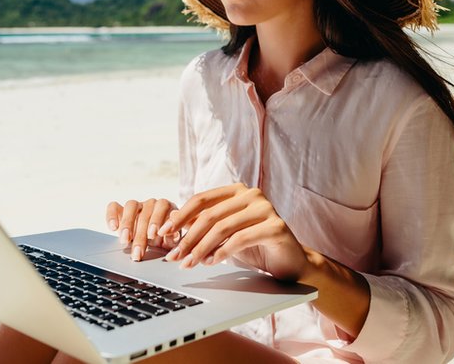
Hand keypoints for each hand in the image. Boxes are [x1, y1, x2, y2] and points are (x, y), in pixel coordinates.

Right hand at [105, 198, 179, 260]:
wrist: (156, 238)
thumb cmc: (166, 238)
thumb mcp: (172, 240)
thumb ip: (174, 237)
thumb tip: (173, 234)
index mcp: (166, 207)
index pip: (162, 207)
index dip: (157, 220)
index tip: (152, 234)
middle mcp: (151, 203)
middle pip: (145, 213)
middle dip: (140, 234)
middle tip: (138, 251)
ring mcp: (136, 205)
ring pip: (130, 206)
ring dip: (127, 223)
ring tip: (125, 240)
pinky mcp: (121, 209)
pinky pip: (114, 207)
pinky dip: (111, 215)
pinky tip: (113, 228)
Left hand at [157, 183, 307, 280]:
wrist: (290, 262)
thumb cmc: (254, 247)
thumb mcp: (225, 233)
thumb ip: (205, 225)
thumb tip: (171, 229)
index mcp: (237, 191)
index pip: (202, 199)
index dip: (180, 216)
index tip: (163, 233)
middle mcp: (252, 194)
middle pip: (210, 215)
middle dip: (188, 238)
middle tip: (173, 257)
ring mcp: (266, 208)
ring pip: (223, 228)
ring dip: (201, 248)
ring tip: (189, 263)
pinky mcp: (276, 226)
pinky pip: (241, 239)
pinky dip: (223, 252)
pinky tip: (212, 263)